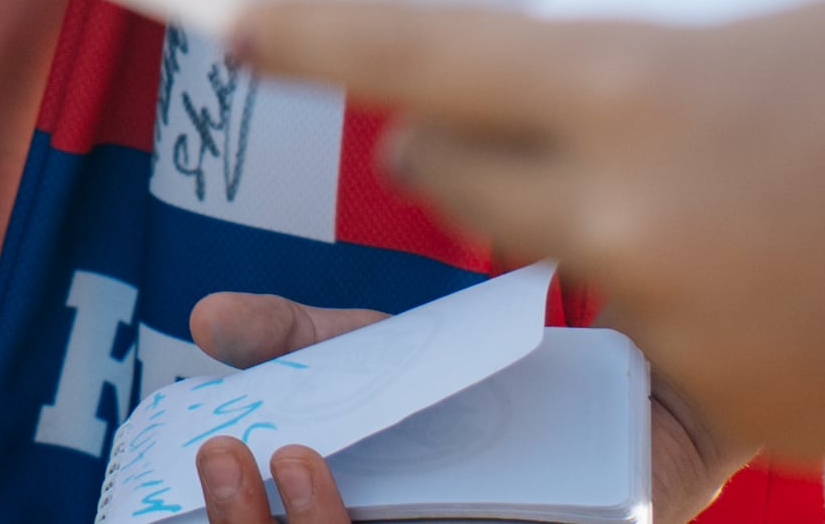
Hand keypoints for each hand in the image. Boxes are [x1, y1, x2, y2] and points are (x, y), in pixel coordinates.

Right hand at [178, 293, 739, 523]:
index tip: (197, 468)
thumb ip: (294, 338)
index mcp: (352, 517)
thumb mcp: (380, 352)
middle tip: (222, 457)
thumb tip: (206, 321)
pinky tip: (367, 493)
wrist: (627, 385)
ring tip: (294, 458)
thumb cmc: (488, 385)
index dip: (231, 522)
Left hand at [230, 0, 824, 462]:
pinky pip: (655, 360)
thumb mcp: (774, 32)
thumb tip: (554, 102)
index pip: (415, 58)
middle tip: (535, 113)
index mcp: (633, 89)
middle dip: (462, 143)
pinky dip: (694, 313)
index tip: (240, 23)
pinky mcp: (755, 417)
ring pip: (554, 270)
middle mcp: (631, 223)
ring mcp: (690, 335)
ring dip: (592, 233)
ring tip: (733, 189)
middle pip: (448, 178)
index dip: (318, 38)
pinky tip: (802, 268)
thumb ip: (641, 73)